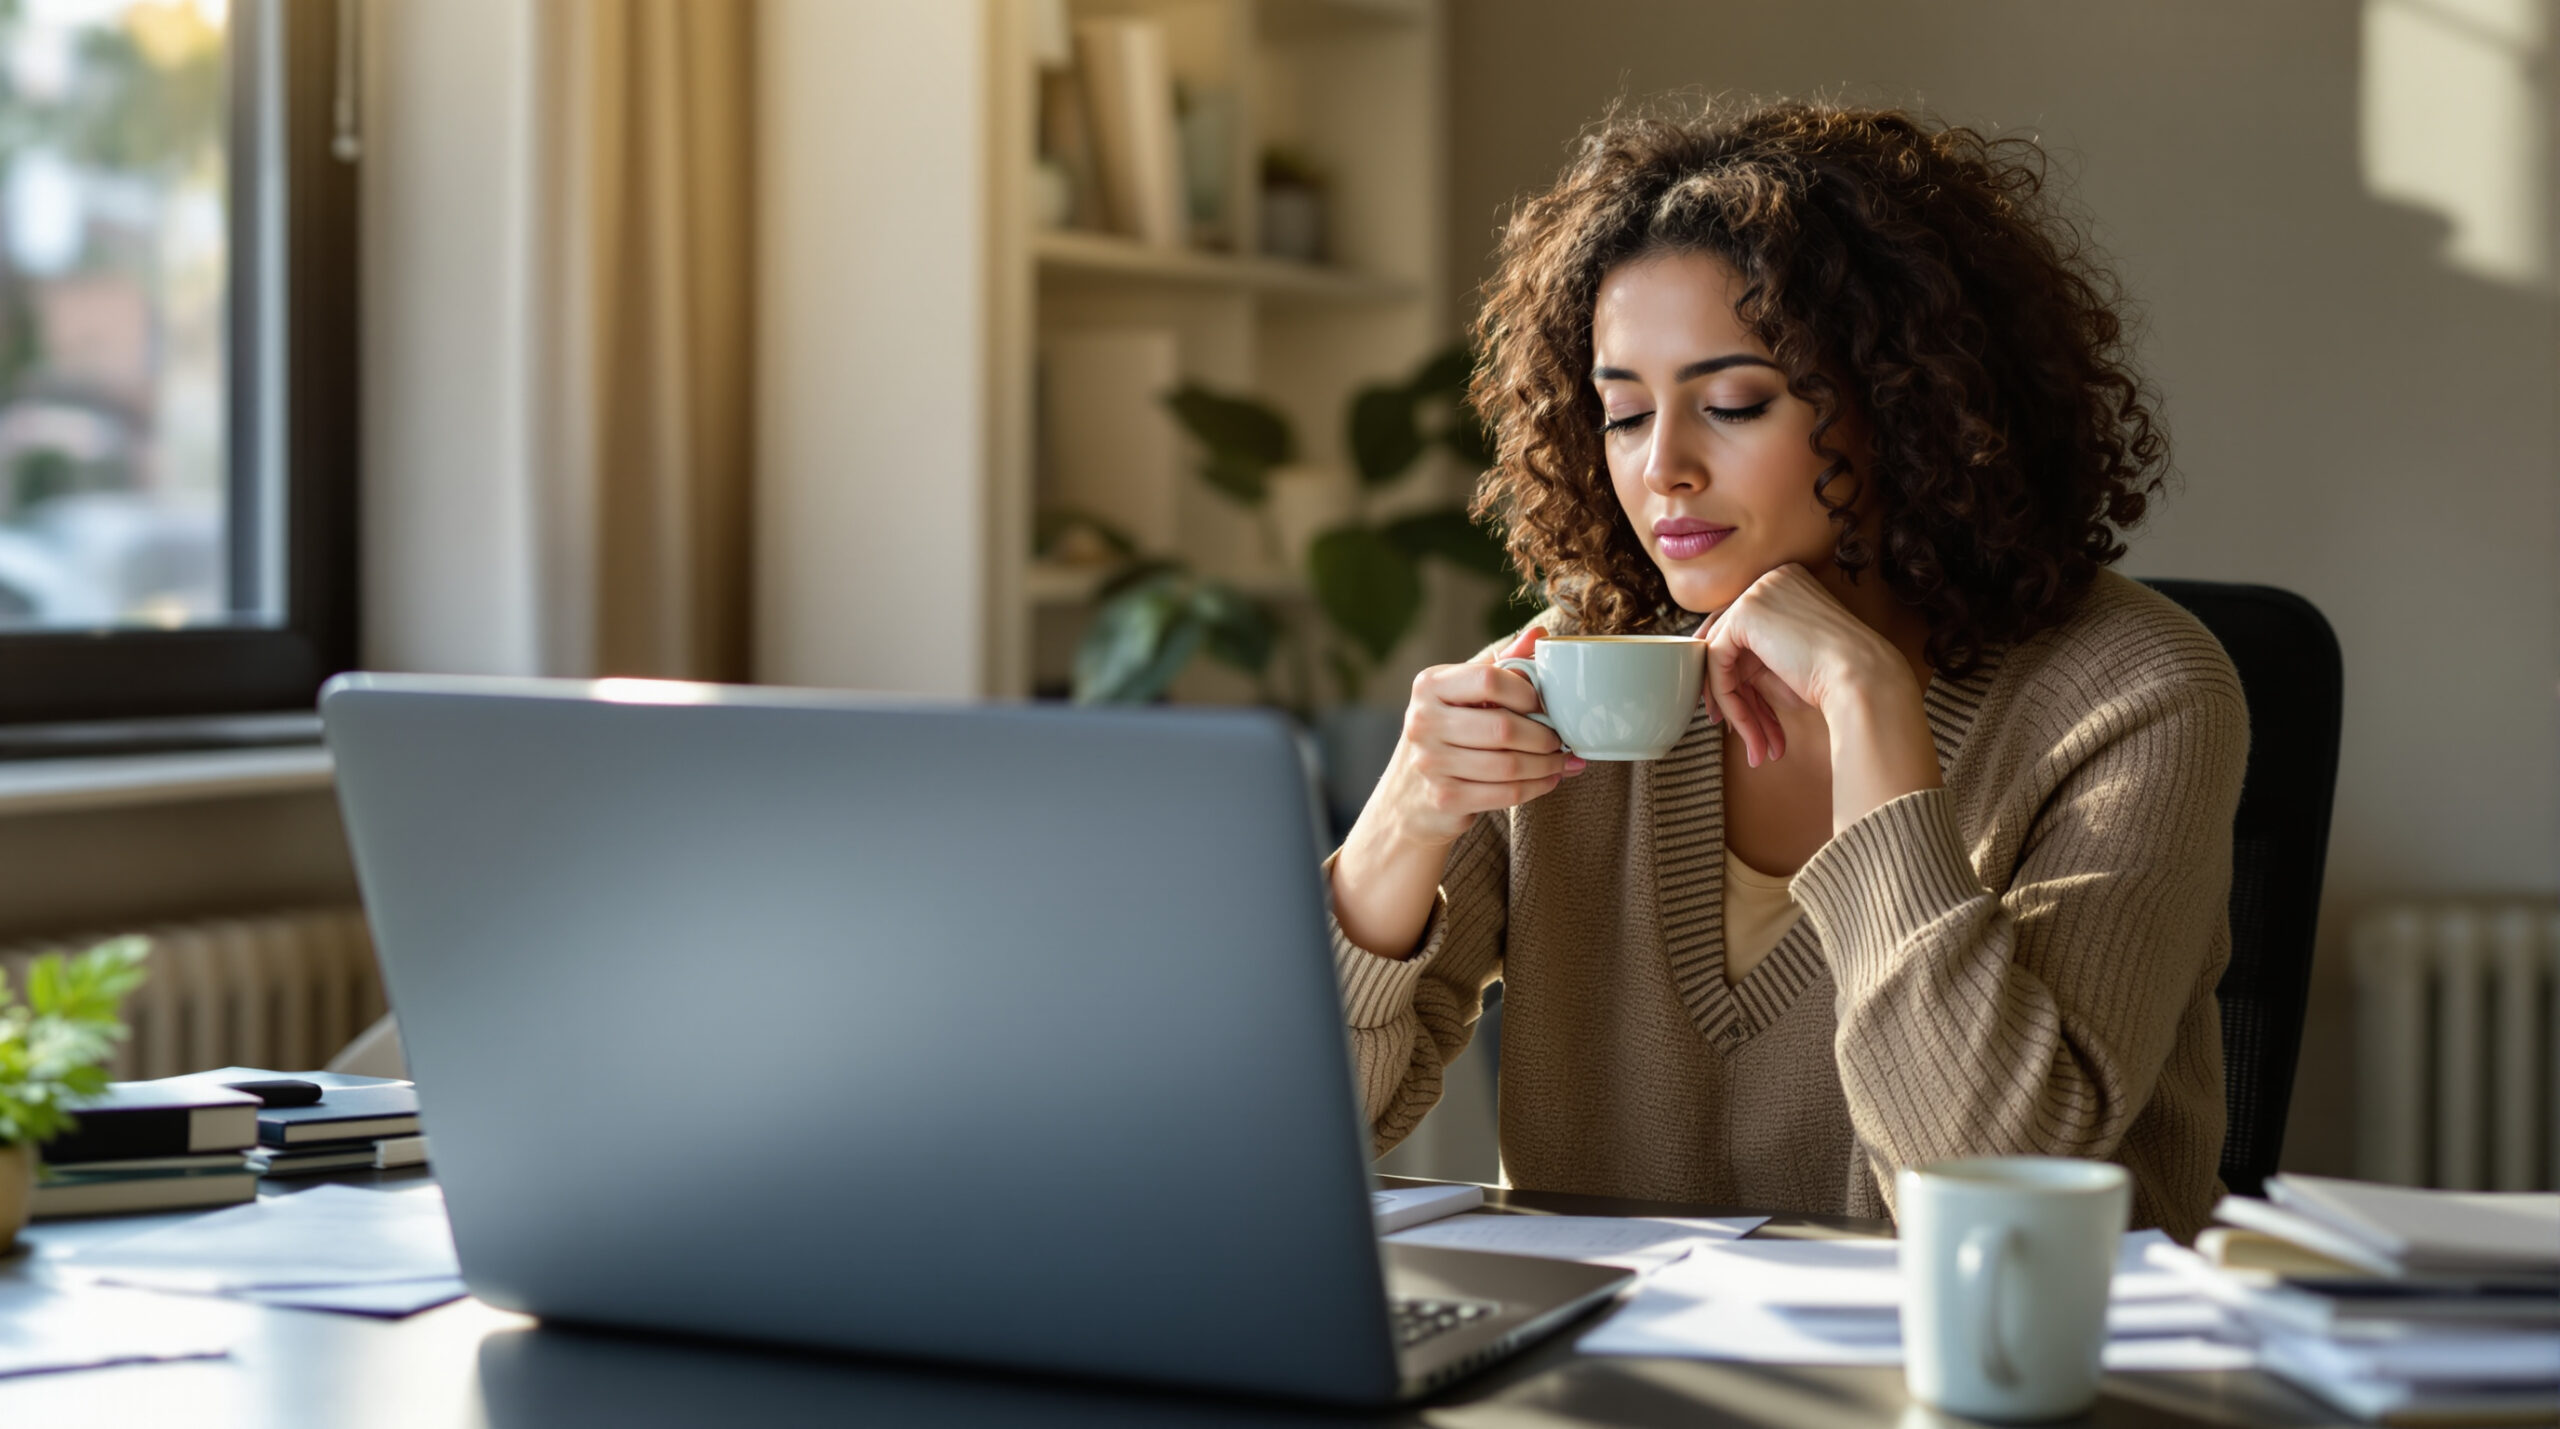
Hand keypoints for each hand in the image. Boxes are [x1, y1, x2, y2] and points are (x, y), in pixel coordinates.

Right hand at [1369, 625, 1586, 848]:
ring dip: (1547, 764)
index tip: (1541, 704)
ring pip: (1509, 765)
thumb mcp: (1464, 694)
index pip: (1489, 679)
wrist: (1408, 795)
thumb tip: (1539, 635)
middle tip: (1561, 738)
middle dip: (1544, 736)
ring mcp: (1431, 763)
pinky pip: (1506, 794)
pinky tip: (1549, 779)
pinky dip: (1537, 787)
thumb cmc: (1447, 733)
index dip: (1526, 692)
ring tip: (1561, 759)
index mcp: (1429, 686)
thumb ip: (1501, 664)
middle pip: (1503, 728)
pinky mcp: (1445, 798)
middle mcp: (1423, 722)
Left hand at [1699, 564, 1914, 766]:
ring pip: (1721, 654)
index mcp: (1786, 584)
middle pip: (1730, 641)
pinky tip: (1745, 727)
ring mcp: (1757, 592)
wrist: (1863, 680)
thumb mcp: (1788, 661)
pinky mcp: (1746, 613)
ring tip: (1753, 743)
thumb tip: (1712, 674)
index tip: (1738, 708)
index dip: (1736, 672)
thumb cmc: (1837, 678)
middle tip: (1729, 726)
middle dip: (1730, 691)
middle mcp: (1770, 580)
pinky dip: (1727, 697)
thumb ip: (1753, 657)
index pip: (1744, 630)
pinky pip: (1717, 661)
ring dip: (1733, 703)